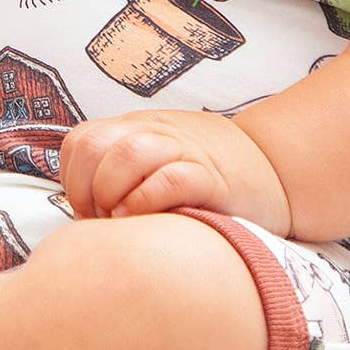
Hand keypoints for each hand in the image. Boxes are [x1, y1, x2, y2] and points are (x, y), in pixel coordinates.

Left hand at [58, 109, 292, 237]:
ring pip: (128, 154)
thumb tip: (81, 215)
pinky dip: (146, 200)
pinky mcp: (213, 178)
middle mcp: (156, 133)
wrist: (278, 169)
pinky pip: (170, 179)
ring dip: (112, 192)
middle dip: (86, 188)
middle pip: (95, 145)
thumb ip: (122, 171)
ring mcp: (185, 152)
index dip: (72, 179)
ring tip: (120, 219)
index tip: (86, 211)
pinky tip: (143, 218)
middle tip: (101, 220)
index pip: (80, 141)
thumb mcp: (159, 159)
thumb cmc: (209, 178)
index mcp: (137, 129)